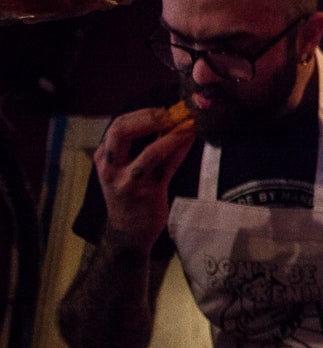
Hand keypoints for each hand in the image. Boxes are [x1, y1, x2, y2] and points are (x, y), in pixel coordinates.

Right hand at [93, 106, 194, 253]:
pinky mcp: (146, 193)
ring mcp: (127, 181)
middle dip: (147, 118)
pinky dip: (178, 149)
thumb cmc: (130, 196)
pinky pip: (166, 167)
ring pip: (149, 152)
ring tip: (186, 125)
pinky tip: (188, 140)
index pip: (117, 126)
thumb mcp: (122, 169)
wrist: (128, 233)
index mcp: (103, 157)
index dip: (140, 114)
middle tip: (170, 114)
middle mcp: (110, 167)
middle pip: (121, 132)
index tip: (162, 110)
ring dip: (171, 135)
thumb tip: (163, 121)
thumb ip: (135, 148)